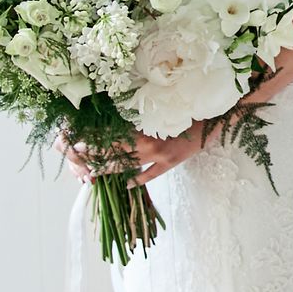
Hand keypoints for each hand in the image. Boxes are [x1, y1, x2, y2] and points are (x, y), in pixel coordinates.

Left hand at [54, 119, 223, 185]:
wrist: (215, 117)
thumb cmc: (189, 107)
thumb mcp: (164, 106)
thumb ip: (143, 112)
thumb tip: (121, 111)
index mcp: (145, 125)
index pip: (114, 134)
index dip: (95, 139)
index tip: (78, 141)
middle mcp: (149, 141)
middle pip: (116, 151)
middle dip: (95, 155)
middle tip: (77, 157)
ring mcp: (160, 155)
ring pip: (129, 165)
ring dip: (109, 169)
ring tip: (93, 173)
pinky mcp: (171, 163)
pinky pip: (150, 175)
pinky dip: (137, 180)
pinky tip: (125, 185)